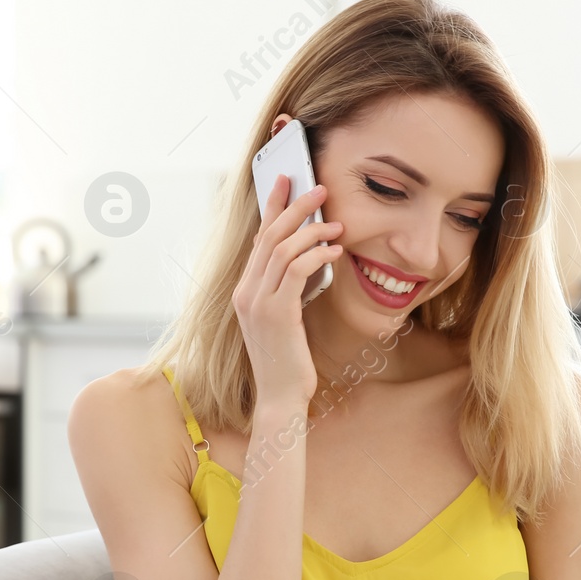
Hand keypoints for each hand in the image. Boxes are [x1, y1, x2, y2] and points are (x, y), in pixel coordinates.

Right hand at [232, 173, 345, 409]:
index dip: (272, 207)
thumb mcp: (284, 319)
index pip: (258, 239)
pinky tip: (335, 252)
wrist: (280, 397)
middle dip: (294, 207)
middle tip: (319, 189)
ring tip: (336, 224)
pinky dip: (317, 255)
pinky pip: (296, 271)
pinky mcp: (277, 313)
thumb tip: (310, 258)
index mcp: (244, 291)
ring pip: (281, 249)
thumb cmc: (287, 361)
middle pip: (268, 236)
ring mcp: (257, 303)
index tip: (286, 181)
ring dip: (311, 230)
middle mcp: (245, 293)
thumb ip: (288, 290)